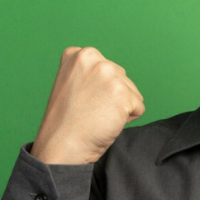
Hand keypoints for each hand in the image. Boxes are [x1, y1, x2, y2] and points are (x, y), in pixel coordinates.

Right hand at [30, 47, 144, 163]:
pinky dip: (127, 120)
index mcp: (79, 54)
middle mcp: (93, 58)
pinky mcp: (122, 92)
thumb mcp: (72, 84)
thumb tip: (116, 75)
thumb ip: (91, 74)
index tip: (82, 100)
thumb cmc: (66, 122)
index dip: (100, 91)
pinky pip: (138, 108)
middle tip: (90, 111)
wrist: (60, 145)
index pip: (109, 70)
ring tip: (97, 117)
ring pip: (132, 93)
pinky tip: (106, 122)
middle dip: (112, 98)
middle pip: (123, 79)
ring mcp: (108, 74)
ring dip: (120, 109)